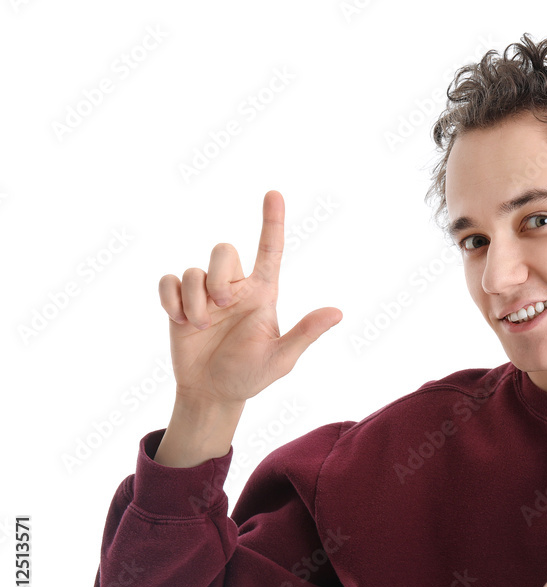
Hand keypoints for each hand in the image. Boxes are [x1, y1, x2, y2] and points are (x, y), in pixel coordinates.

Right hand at [158, 190, 341, 406]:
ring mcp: (205, 293)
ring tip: (201, 326)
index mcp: (262, 293)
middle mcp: (234, 287)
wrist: (213, 392)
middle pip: (222, 250)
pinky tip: (181, 322)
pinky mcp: (178, 301)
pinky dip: (171, 301)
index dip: (272, 222)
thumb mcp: (281, 358)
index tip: (274, 194)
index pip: (270, 250)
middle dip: (218, 276)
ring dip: (194, 301)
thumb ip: (305, 333)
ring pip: (193, 270)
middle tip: (222, 307)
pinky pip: (168, 281)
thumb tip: (337, 312)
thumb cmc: (251, 375)